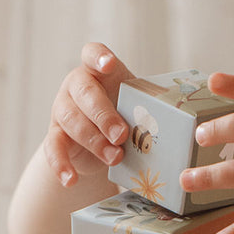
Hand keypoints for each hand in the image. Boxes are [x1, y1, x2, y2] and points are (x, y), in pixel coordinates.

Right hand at [44, 44, 135, 186]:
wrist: (98, 147)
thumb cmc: (122, 119)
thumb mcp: (135, 110)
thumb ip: (146, 109)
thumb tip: (180, 125)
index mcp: (98, 73)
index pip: (93, 55)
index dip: (99, 57)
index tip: (109, 65)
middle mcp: (76, 87)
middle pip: (84, 92)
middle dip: (104, 115)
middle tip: (122, 135)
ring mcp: (62, 110)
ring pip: (71, 121)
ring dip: (94, 141)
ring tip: (115, 158)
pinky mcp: (55, 136)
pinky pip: (53, 148)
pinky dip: (61, 165)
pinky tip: (71, 179)